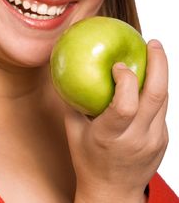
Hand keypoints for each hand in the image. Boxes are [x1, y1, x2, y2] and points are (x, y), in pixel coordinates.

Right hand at [65, 40, 168, 202]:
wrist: (113, 193)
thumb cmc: (88, 159)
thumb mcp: (73, 131)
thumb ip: (72, 101)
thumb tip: (66, 71)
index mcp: (111, 136)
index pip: (125, 105)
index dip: (125, 80)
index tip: (118, 65)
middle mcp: (137, 138)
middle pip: (156, 95)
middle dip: (159, 63)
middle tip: (153, 43)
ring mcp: (154, 140)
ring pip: (164, 100)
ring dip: (161, 73)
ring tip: (154, 53)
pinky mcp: (163, 141)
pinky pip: (162, 110)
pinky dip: (155, 90)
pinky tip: (147, 79)